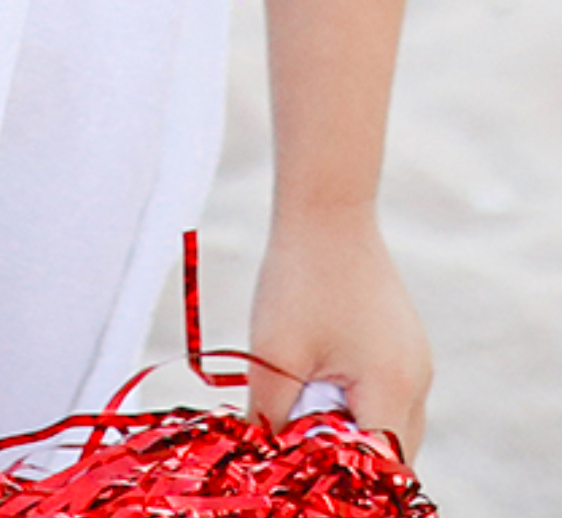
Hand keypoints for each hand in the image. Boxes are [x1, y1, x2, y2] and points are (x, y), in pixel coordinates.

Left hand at [249, 208, 430, 453]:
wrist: (325, 207)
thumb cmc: (298, 277)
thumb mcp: (273, 351)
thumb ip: (271, 414)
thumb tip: (264, 455)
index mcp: (393, 389)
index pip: (379, 467)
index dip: (341, 475)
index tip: (300, 461)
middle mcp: (418, 383)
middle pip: (388, 453)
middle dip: (343, 453)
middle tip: (294, 426)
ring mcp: (417, 362)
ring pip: (387, 423)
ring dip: (346, 423)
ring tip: (301, 388)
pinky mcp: (404, 345)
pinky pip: (386, 393)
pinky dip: (354, 397)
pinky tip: (315, 368)